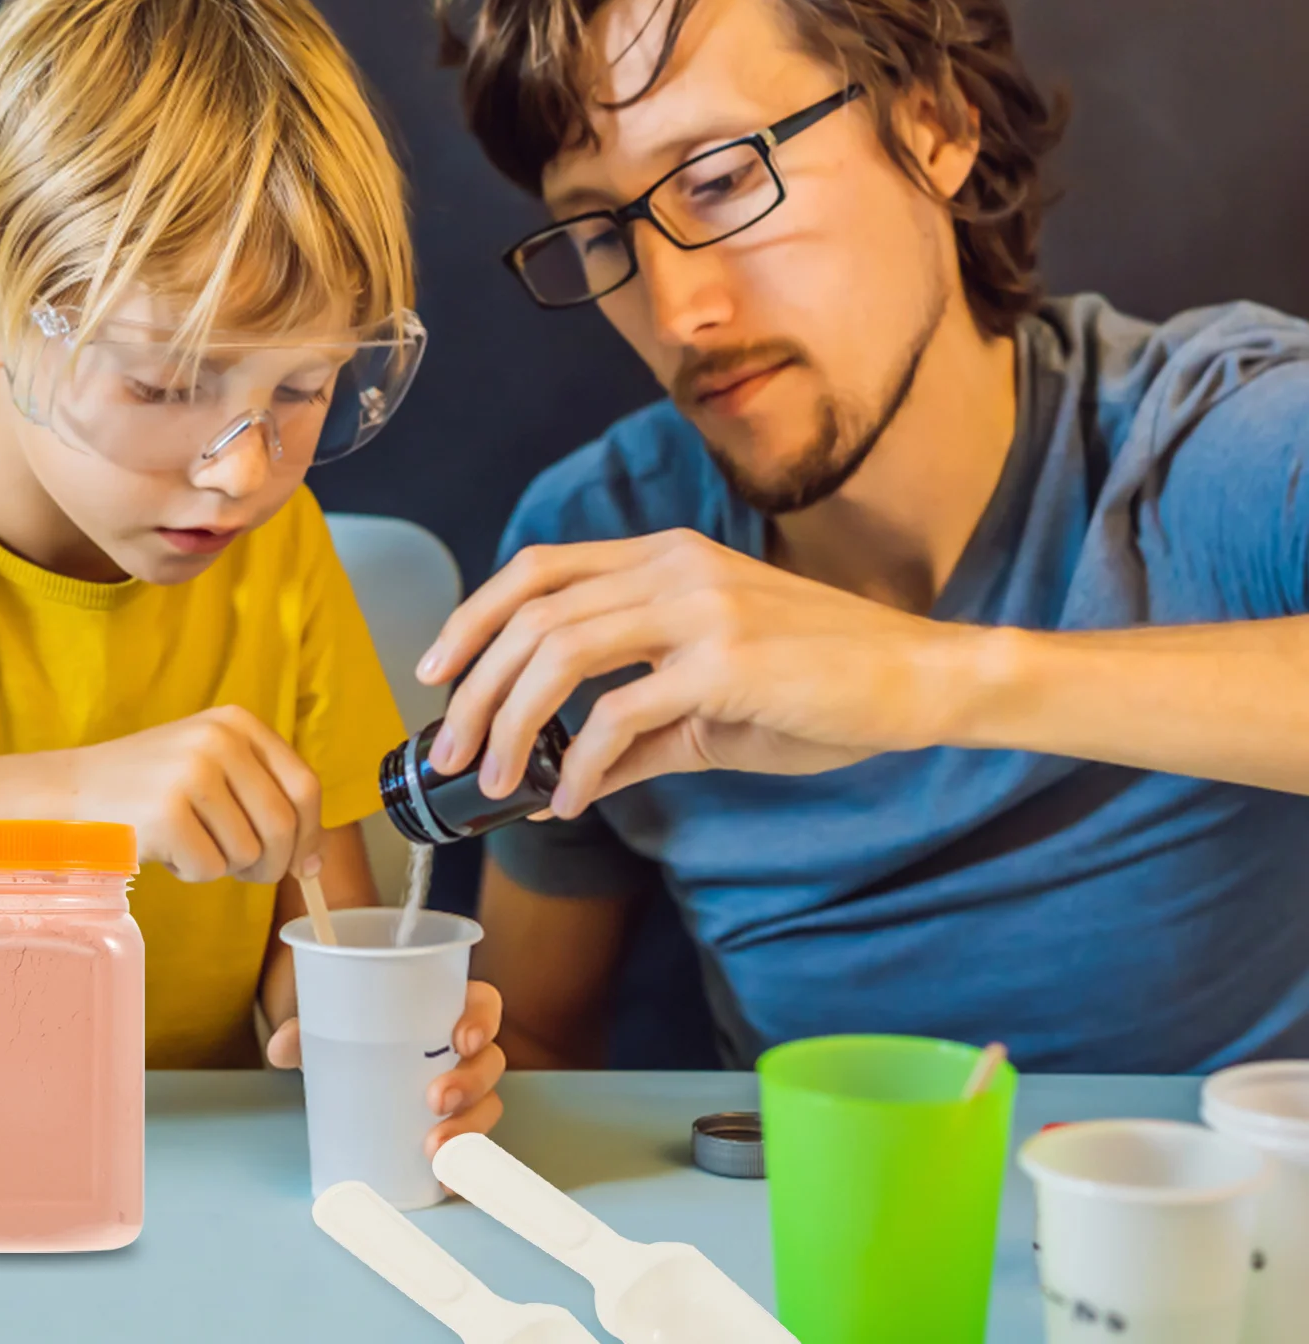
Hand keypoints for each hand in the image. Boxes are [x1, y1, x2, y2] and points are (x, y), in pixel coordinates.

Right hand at [66, 705, 322, 883]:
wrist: (70, 792)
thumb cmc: (150, 788)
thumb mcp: (211, 764)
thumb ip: (263, 798)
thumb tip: (313, 864)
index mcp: (238, 723)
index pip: (304, 786)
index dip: (310, 833)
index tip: (303, 864)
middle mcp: (220, 740)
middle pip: (282, 824)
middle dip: (273, 863)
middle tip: (249, 873)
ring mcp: (192, 774)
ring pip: (247, 852)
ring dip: (224, 866)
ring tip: (189, 844)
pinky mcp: (166, 814)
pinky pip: (209, 870)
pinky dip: (191, 874)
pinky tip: (165, 851)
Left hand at [265, 980, 505, 1155]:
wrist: (356, 1076)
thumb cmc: (360, 1039)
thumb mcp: (336, 1029)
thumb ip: (307, 1033)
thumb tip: (280, 1048)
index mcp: (449, 1011)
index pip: (484, 1006)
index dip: (482, 1021)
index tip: (461, 1040)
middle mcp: (467, 1053)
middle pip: (491, 1062)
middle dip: (471, 1083)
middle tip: (435, 1101)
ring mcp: (468, 1095)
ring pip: (487, 1107)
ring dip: (467, 1130)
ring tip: (434, 1151)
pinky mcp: (459, 1132)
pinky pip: (475, 1151)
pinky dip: (465, 1168)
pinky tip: (446, 1181)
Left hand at [416, 530, 974, 817]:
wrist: (921, 679)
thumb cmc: (823, 683)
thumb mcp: (713, 700)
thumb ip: (638, 731)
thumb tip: (569, 777)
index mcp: (664, 558)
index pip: (539, 569)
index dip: (475, 615)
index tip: (438, 669)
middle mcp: (673, 567)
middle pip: (533, 611)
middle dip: (473, 683)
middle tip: (449, 748)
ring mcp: (699, 608)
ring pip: (560, 652)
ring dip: (511, 721)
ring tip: (493, 777)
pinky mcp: (726, 662)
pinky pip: (622, 712)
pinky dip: (583, 763)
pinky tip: (572, 801)